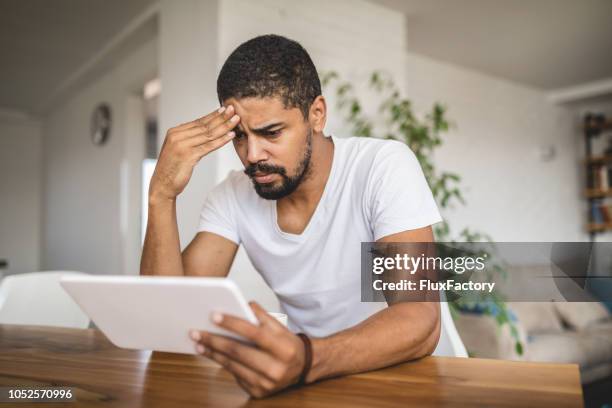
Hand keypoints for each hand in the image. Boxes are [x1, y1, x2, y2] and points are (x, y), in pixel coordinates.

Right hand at [149, 105, 239, 201]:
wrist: (162, 185)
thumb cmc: (172, 169)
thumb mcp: (178, 150)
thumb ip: (188, 139)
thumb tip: (202, 131)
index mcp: (174, 132)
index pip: (198, 122)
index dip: (213, 115)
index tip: (225, 109)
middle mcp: (177, 136)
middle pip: (204, 125)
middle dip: (221, 117)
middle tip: (234, 110)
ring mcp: (182, 145)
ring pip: (208, 134)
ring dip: (224, 127)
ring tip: (236, 121)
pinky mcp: (188, 156)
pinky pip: (209, 146)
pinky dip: (221, 140)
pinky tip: (231, 136)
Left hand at [190, 302, 306, 397]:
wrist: (302, 369)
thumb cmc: (288, 345)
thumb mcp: (280, 328)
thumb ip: (262, 316)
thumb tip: (242, 305)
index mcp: (284, 349)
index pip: (254, 333)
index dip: (233, 323)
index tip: (214, 315)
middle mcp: (276, 369)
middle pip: (238, 352)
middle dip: (214, 340)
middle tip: (196, 332)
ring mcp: (266, 383)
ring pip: (232, 365)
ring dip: (213, 353)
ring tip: (199, 343)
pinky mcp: (258, 392)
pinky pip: (235, 375)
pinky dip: (222, 363)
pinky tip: (212, 354)